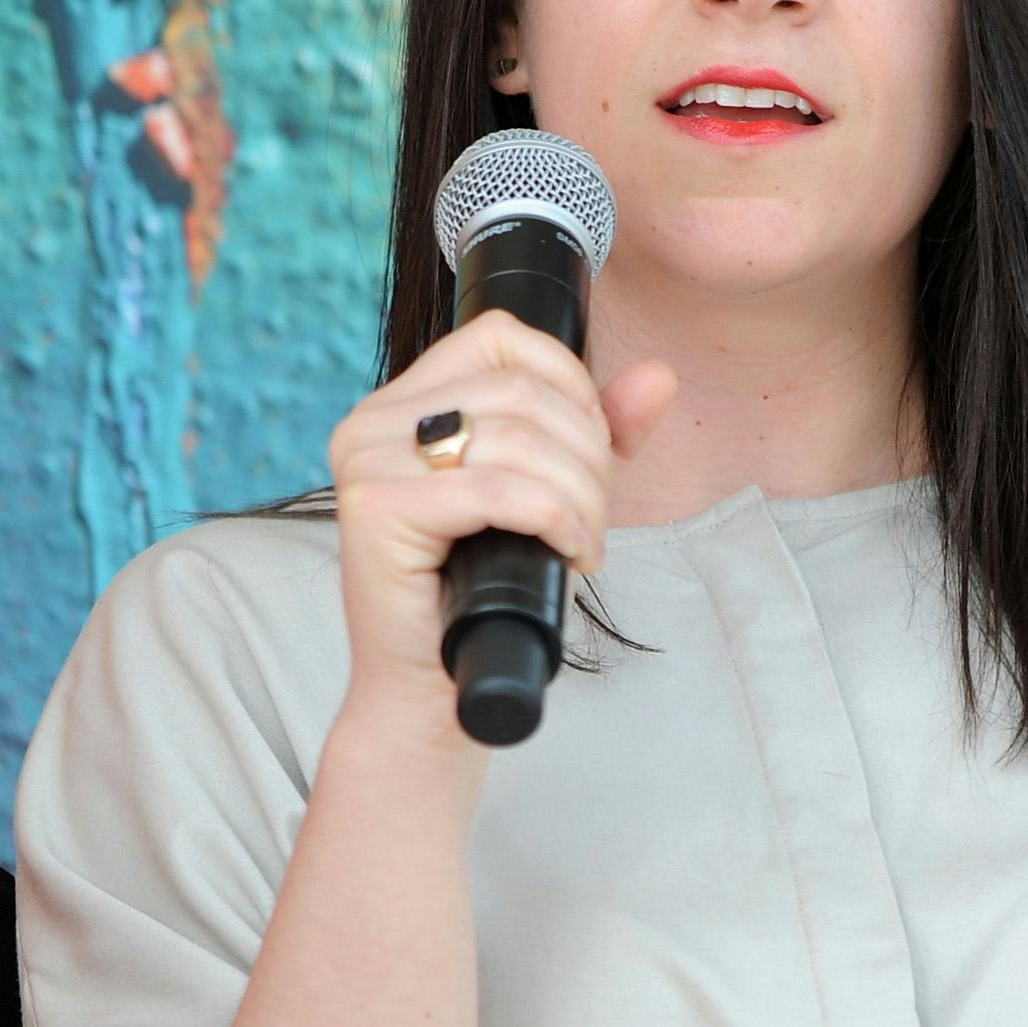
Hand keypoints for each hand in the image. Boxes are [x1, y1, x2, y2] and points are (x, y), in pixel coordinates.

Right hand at [321, 315, 677, 750]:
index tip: (593, 453)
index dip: (570, 385)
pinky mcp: (375, 508)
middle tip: (595, 519)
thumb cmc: (487, 591)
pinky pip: (496, 490)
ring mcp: (366, 459)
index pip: (501, 337)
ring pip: (517, 439)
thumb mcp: (555, 493)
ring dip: (580, 495)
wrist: (432, 690)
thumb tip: (661, 375)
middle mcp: (372, 419)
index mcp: (401, 402)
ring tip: (585, 543)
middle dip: (587, 455)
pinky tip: (569, 552)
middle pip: (520, 392)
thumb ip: (602, 430)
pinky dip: (554, 518)